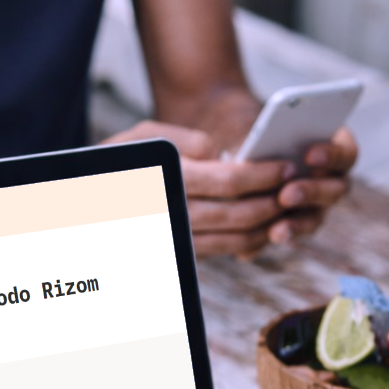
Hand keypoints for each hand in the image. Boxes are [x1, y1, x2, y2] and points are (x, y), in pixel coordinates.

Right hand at [102, 121, 355, 258]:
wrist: (92, 197)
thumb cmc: (120, 159)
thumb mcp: (144, 135)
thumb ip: (182, 137)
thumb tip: (217, 152)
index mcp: (168, 180)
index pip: (229, 181)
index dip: (263, 174)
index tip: (286, 166)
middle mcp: (173, 214)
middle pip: (238, 214)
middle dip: (273, 201)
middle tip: (296, 187)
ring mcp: (177, 238)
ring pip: (235, 239)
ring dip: (268, 225)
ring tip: (286, 206)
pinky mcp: (181, 253)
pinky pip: (223, 251)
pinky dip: (250, 240)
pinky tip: (266, 223)